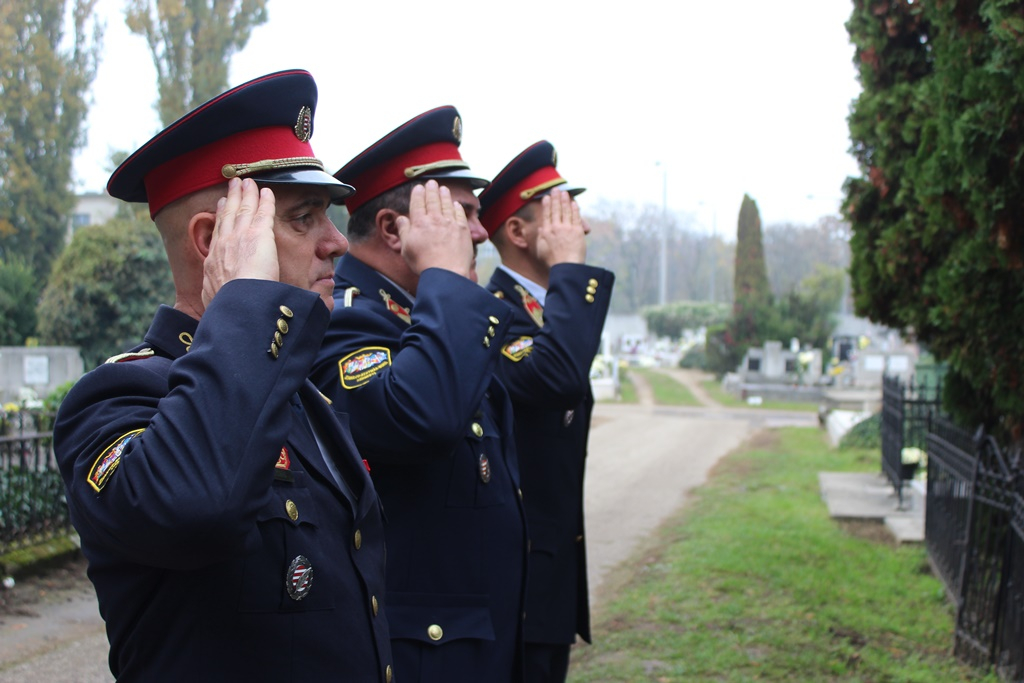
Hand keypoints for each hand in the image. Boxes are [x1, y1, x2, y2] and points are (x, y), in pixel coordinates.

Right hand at [202, 177, 278, 307]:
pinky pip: (263, 212)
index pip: (218, 235)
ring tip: (247, 182)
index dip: (221, 218)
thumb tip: (214, 301)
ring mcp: (241, 237)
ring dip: (246, 193)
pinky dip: (265, 200)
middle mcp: (225, 244)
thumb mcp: (213, 301)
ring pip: (244, 209)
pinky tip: (267, 191)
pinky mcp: (259, 234)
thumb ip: (214, 295)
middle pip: (228, 215)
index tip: (222, 206)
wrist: (238, 303)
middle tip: (233, 185)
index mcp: (214, 262)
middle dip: (231, 199)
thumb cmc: (228, 308)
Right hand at [397, 179, 472, 277]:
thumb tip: (401, 218)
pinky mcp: (463, 230)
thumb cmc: (424, 263)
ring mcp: (450, 223)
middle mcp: (435, 220)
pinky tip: (456, 204)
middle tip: (431, 182)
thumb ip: (404, 231)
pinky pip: (460, 214)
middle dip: (431, 190)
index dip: (418, 194)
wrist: (446, 272)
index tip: (418, 187)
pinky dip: (457, 208)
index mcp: (419, 223)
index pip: (418, 204)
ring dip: (445, 195)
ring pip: (447, 204)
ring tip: (443, 188)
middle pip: (433, 201)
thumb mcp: (406, 248)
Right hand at [534, 189, 585, 267]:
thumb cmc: (552, 261)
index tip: (546, 197)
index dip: (547, 205)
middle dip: (556, 198)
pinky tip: (574, 203)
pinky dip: (575, 209)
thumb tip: (541, 228)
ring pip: (566, 211)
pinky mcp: (577, 231)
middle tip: (556, 189)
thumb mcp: (541, 250)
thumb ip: (540, 237)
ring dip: (565, 200)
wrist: (566, 266)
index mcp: (546, 232)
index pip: (546, 215)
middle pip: (556, 210)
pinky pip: (576, 217)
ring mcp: (567, 228)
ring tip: (564, 193)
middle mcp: (556, 227)